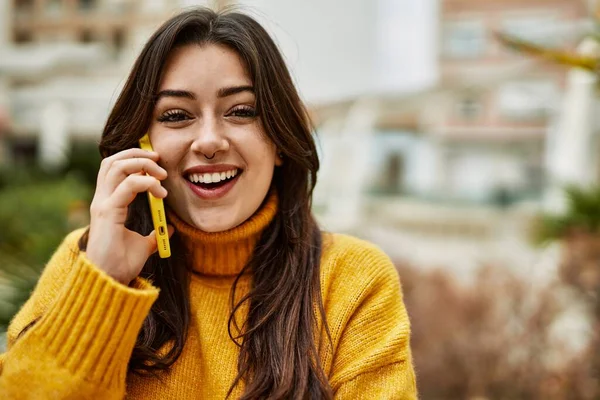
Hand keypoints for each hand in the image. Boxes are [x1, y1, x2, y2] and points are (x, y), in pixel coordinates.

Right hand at [86, 148, 172, 284]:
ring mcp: (103, 205)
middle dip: (137, 154)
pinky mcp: (108, 212)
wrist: (109, 281)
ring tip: (161, 175)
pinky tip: (160, 193)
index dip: (134, 159)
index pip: (114, 168)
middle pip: (113, 161)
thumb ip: (154, 236)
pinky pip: (128, 186)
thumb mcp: (143, 247)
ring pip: (117, 166)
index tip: (157, 164)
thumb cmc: (121, 265)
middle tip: (159, 159)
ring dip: (142, 164)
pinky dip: (146, 183)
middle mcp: (102, 200)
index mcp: (108, 204)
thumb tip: (170, 230)